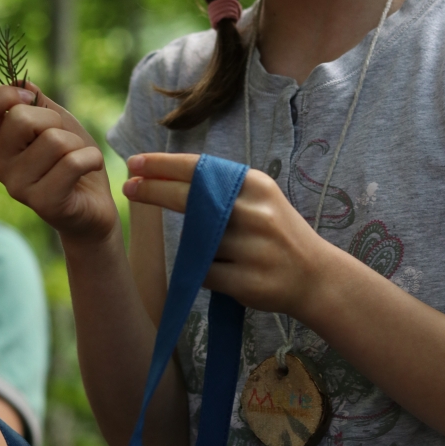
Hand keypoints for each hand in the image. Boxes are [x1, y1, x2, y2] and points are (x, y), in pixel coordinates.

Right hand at [0, 84, 118, 242]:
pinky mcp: (43, 203)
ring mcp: (18, 187)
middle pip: (20, 118)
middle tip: (64, 141)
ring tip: (77, 160)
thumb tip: (21, 81)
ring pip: (54, 141)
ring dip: (77, 145)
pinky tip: (89, 169)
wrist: (94, 205)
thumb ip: (37, 102)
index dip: (1, 96)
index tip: (29, 99)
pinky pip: (72, 163)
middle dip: (54, 121)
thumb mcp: (56, 122)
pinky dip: (91, 158)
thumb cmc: (72, 159)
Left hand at [123, 153, 328, 317]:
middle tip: (129, 187)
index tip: (134, 163)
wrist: (316, 277)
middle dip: (154, 191)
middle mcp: (254, 213)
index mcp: (255, 185)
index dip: (163, 165)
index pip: (201, 169)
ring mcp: (252, 248)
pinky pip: (204, 274)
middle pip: (190, 199)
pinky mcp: (248, 282)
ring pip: (196, 243)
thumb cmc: (276, 233)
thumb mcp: (257, 199)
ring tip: (224, 251)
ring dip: (197, 247)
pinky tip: (228, 273)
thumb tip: (163, 176)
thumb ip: (221, 189)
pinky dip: (206, 273)